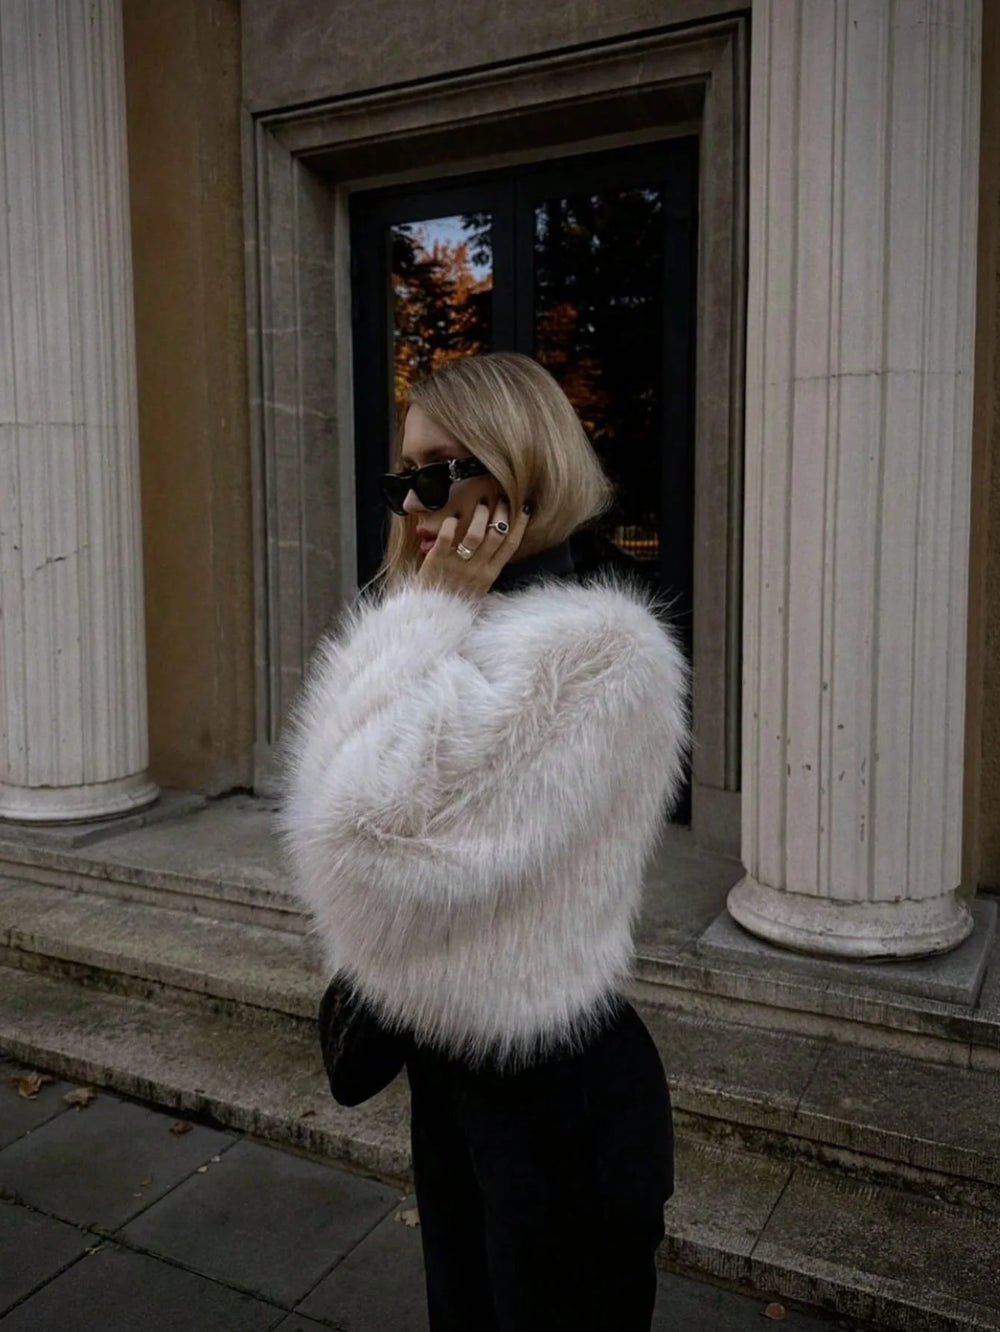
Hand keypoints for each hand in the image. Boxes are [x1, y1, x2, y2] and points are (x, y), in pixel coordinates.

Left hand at [416, 499, 530, 598]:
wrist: (431, 616)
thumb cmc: (455, 601)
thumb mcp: (479, 589)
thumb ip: (488, 569)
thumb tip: (499, 547)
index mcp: (489, 575)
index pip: (510, 546)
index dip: (519, 525)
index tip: (524, 509)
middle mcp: (477, 569)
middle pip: (496, 535)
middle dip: (501, 513)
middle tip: (501, 500)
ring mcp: (457, 564)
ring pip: (475, 533)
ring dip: (479, 515)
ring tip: (480, 505)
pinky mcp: (437, 561)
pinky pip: (447, 537)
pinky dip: (451, 524)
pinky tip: (452, 518)